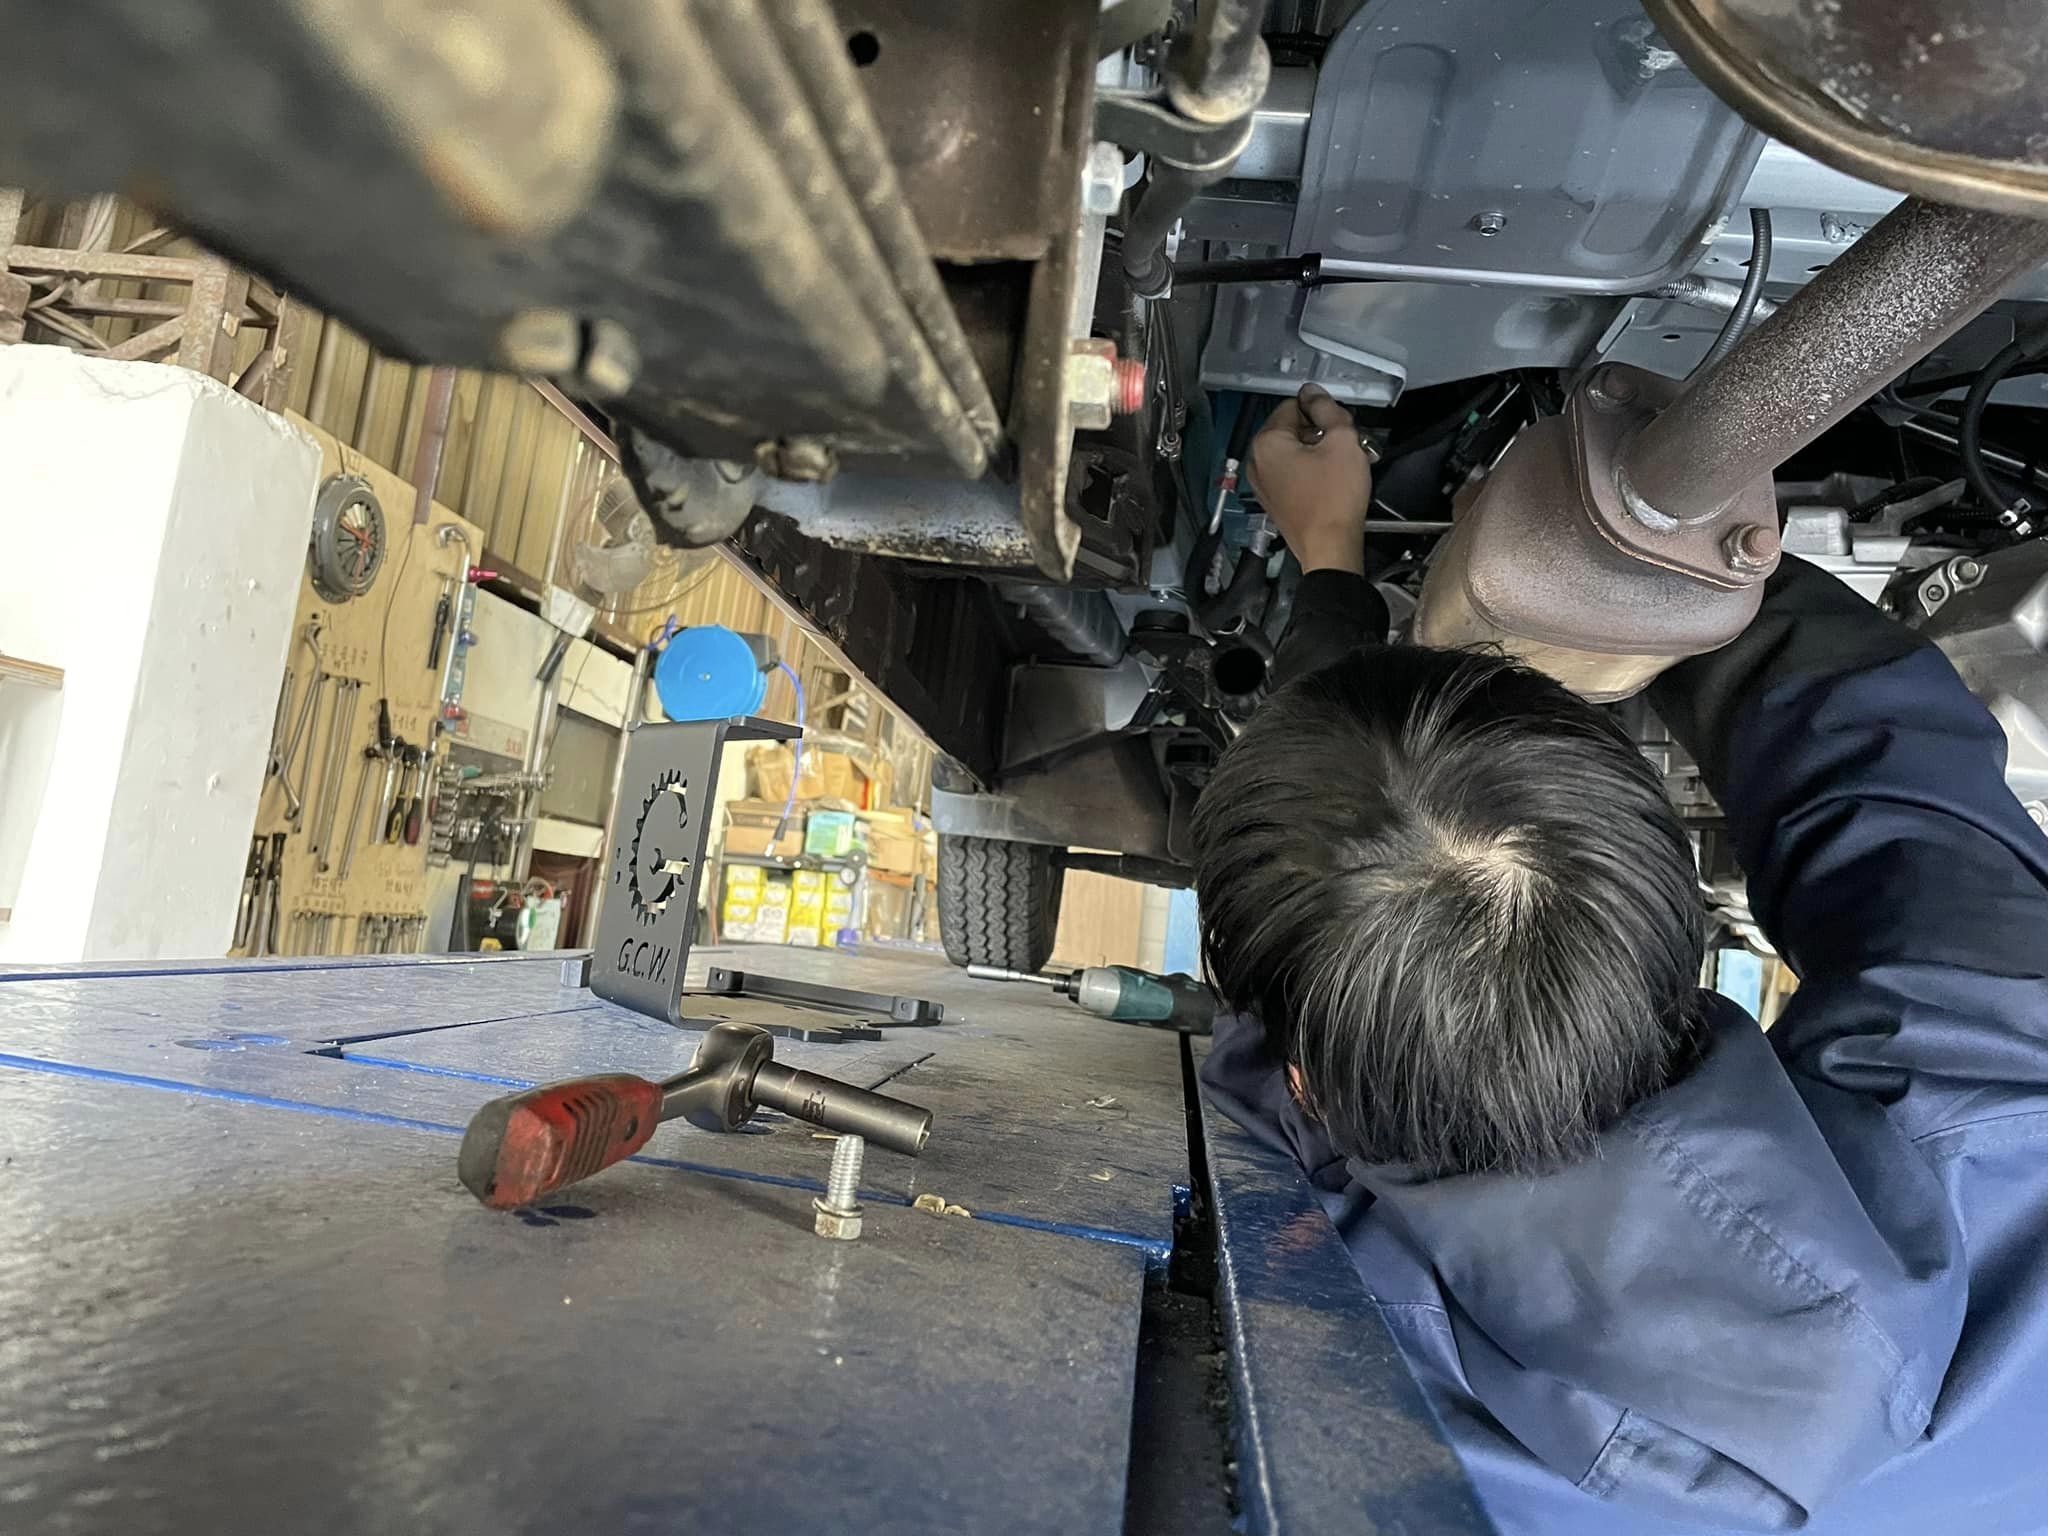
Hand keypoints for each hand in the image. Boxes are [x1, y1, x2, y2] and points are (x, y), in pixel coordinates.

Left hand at [1246, 384, 1368, 575]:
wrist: (1330, 547)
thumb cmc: (1335, 497)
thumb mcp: (1342, 441)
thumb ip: (1327, 409)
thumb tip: (1313, 392)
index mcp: (1266, 442)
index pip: (1294, 405)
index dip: (1321, 410)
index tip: (1339, 425)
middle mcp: (1256, 461)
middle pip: (1290, 428)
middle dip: (1318, 431)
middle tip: (1344, 445)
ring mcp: (1262, 483)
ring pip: (1292, 451)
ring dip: (1317, 451)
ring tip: (1341, 464)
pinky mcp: (1273, 500)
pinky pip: (1290, 472)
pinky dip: (1309, 470)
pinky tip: (1330, 480)